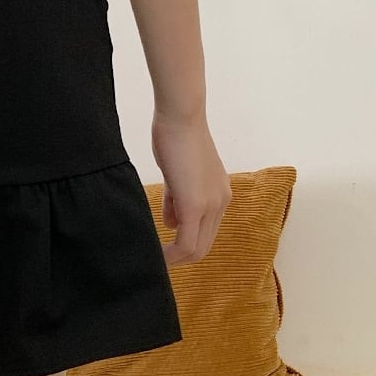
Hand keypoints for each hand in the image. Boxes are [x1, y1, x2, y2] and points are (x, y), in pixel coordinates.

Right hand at [150, 109, 231, 266]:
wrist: (180, 117)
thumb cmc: (175, 137)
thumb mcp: (177, 174)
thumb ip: (177, 199)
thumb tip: (171, 223)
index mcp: (218, 194)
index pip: (206, 232)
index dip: (185, 246)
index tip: (163, 248)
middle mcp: (221, 202)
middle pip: (204, 246)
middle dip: (180, 257)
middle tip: (157, 258)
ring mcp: (211, 205)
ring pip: (196, 248)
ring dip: (175, 257)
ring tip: (155, 256)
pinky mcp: (195, 205)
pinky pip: (186, 243)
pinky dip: (171, 254)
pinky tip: (156, 252)